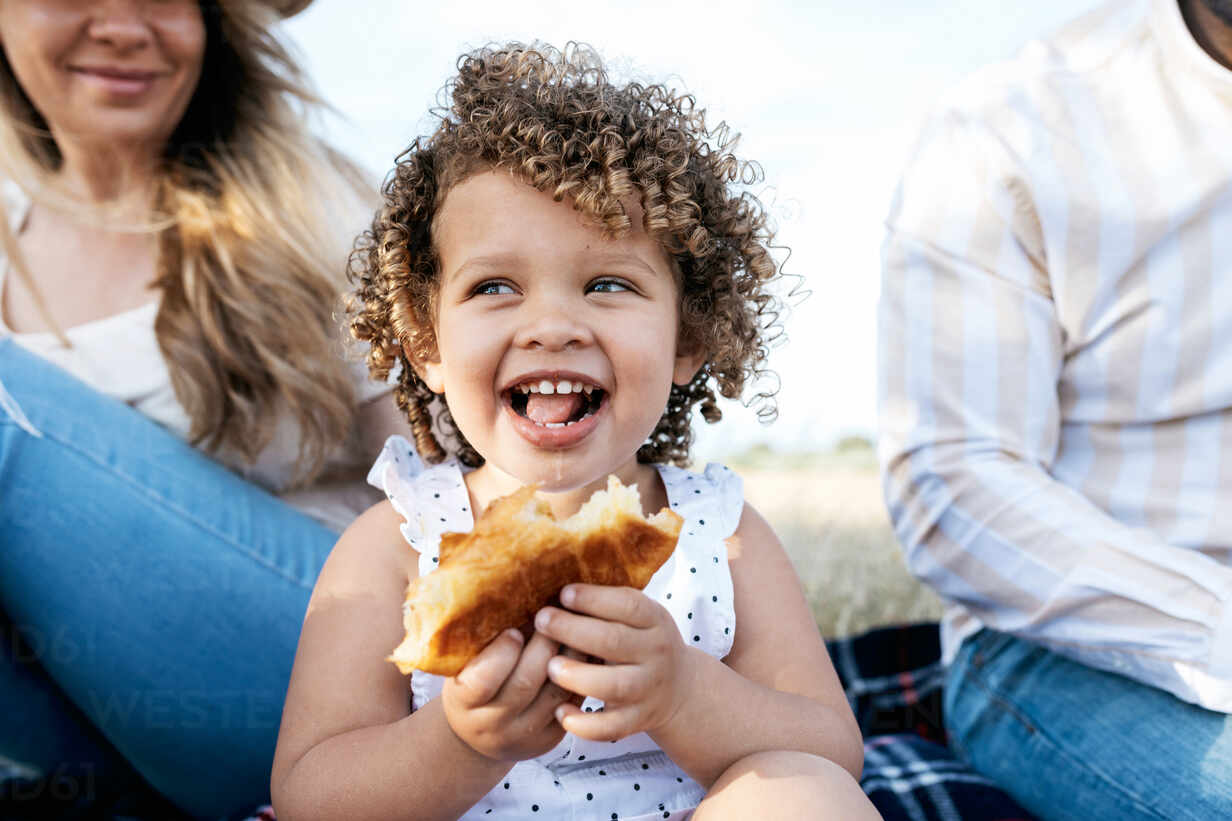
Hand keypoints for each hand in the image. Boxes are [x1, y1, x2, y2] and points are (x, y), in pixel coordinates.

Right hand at [441, 628, 576, 761]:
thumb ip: (481, 643)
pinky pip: (573, 702)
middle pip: (525, 683)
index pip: (482, 681)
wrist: (480, 734)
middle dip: (544, 645)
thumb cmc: (472, 685)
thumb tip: (513, 596)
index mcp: (463, 703)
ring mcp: (524, 736)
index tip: (513, 630)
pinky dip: (582, 674)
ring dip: (571, 656)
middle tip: (555, 616)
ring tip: (578, 626)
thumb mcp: (463, 667)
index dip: (501, 653)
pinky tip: (586, 650)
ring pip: (556, 693)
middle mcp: (492, 724)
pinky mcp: (551, 737)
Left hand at [535, 584, 692, 741]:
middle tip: (541, 620)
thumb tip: (554, 582)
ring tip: (550, 667)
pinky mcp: (638, 719)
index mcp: (654, 620)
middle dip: (574, 630)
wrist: (678, 689)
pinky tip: (560, 714)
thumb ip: (607, 605)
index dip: (594, 598)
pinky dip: (585, 725)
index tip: (563, 593)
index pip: (628, 605)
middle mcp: (655, 652)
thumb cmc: (641, 642)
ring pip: (614, 686)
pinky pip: (612, 727)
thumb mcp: (638, 617)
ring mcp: (648, 689)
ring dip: (579, 677)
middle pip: (615, 641)